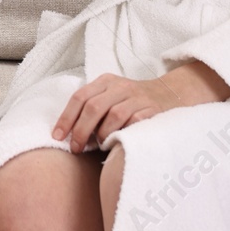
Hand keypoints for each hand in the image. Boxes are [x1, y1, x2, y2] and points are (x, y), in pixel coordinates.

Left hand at [51, 61, 229, 152]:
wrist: (172, 94)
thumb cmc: (134, 101)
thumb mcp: (112, 96)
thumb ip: (93, 107)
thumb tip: (68, 133)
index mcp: (106, 81)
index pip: (80, 97)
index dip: (66, 118)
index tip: (57, 136)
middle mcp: (121, 87)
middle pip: (93, 107)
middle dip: (80, 131)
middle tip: (75, 149)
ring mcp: (138, 98)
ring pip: (113, 116)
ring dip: (102, 135)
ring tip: (98, 147)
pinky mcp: (153, 110)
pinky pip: (134, 123)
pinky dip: (123, 135)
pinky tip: (117, 144)